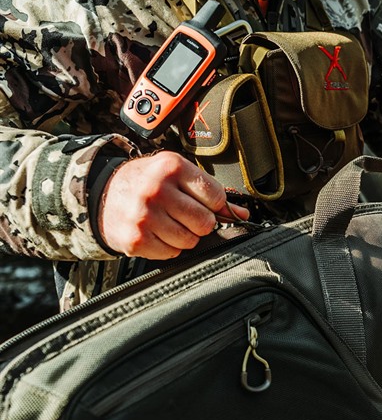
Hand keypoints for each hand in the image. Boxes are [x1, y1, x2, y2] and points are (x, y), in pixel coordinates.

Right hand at [99, 151, 248, 258]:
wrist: (101, 194)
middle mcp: (157, 189)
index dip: (215, 205)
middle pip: (205, 222)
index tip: (204, 204)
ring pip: (190, 241)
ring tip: (169, 223)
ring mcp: (145, 216)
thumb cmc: (145, 182)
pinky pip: (172, 253)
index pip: (216, 196)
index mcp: (171, 166)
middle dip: (200, 223)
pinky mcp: (136, 239)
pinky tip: (157, 233)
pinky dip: (169, 247)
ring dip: (185, 237)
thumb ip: (210, 192)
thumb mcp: (175, 174)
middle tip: (185, 216)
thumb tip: (242, 213)